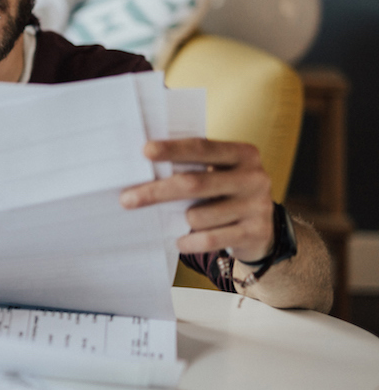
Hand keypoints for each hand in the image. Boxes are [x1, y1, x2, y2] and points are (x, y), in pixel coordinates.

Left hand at [119, 138, 273, 261]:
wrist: (264, 229)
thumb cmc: (225, 193)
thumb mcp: (217, 173)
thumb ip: (191, 167)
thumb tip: (142, 171)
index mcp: (243, 154)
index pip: (202, 147)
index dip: (172, 149)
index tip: (144, 151)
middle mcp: (254, 177)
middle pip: (194, 183)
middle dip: (156, 192)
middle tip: (126, 199)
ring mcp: (257, 206)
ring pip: (198, 216)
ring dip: (181, 220)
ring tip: (181, 220)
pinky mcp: (255, 233)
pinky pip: (209, 239)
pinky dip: (189, 242)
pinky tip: (180, 241)